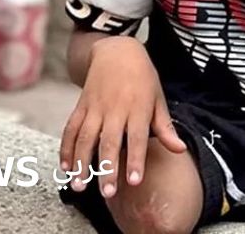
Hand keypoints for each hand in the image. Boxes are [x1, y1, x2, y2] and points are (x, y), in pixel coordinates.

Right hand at [59, 36, 186, 197]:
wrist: (116, 50)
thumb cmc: (142, 78)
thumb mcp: (158, 99)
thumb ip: (165, 127)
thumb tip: (180, 150)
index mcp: (138, 108)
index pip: (137, 138)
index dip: (135, 159)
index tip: (133, 181)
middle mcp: (115, 109)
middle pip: (109, 142)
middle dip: (107, 168)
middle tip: (107, 193)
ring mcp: (95, 107)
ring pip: (85, 138)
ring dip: (81, 163)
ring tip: (80, 186)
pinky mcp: (80, 106)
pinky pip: (70, 129)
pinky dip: (66, 148)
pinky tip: (65, 167)